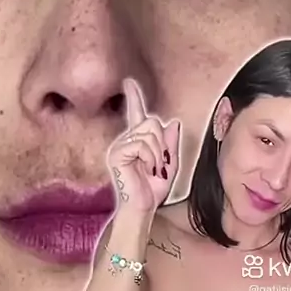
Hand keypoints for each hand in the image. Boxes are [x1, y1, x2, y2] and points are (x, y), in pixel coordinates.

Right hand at [107, 78, 180, 213]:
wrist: (142, 208)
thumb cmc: (152, 190)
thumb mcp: (170, 165)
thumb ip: (171, 144)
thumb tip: (174, 123)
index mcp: (136, 140)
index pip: (137, 114)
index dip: (133, 97)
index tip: (129, 82)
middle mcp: (125, 140)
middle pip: (152, 122)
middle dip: (162, 144)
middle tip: (158, 164)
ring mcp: (119, 146)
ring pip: (150, 133)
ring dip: (157, 154)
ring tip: (151, 169)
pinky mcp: (117, 153)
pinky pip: (142, 144)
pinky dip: (151, 157)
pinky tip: (146, 168)